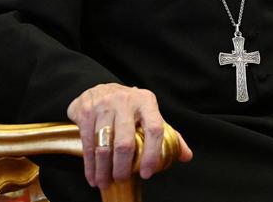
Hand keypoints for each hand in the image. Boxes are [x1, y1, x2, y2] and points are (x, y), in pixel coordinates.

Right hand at [67, 83, 192, 191]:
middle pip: (126, 141)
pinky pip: (88, 144)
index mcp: (146, 101)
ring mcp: (104, 105)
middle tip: (122, 179)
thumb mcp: (149, 114)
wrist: (100, 89)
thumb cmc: (130, 107)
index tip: (147, 173)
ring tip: (105, 183)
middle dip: (123, 167)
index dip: (152, 154)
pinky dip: (90, 165)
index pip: (155, 128)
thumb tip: (186, 156)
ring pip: (104, 145)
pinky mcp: (86, 111)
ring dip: (104, 169)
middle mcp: (126, 101)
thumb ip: (169, 134)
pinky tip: (93, 177)